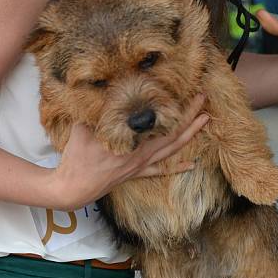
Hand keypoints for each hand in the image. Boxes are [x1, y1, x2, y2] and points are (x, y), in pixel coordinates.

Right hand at [48, 93, 208, 209]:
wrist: (73, 188)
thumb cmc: (77, 157)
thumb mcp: (83, 127)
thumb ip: (93, 109)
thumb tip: (99, 90)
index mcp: (132, 140)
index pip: (162, 123)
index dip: (179, 109)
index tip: (190, 94)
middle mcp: (141, 153)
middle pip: (174, 134)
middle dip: (191, 117)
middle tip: (203, 100)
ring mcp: (140, 165)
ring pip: (171, 150)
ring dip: (190, 135)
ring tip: (205, 121)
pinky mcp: (135, 173)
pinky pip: (160, 170)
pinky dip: (176, 167)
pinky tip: (191, 165)